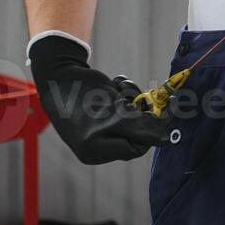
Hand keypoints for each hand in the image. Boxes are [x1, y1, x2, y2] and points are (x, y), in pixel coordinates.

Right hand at [26, 35, 169, 163]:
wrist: (58, 74)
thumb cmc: (83, 96)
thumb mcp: (115, 113)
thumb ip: (140, 128)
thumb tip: (164, 140)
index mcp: (95, 151)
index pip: (136, 147)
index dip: (152, 129)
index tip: (166, 110)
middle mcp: (95, 145)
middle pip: (134, 132)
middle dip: (139, 111)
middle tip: (144, 96)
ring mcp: (96, 129)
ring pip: (130, 116)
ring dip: (131, 97)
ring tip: (121, 86)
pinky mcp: (98, 114)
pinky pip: (120, 107)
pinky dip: (123, 93)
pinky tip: (115, 83)